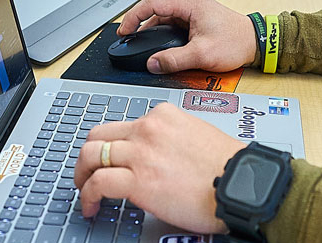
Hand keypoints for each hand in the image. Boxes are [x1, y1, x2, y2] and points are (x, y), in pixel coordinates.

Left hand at [75, 107, 245, 232]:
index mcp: (164, 115)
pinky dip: (87, 196)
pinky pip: (97, 183)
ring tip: (84, 191)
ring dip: (82, 175)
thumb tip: (156, 155)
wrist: (239, 183)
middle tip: (87, 173)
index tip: (111, 159)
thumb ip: (171, 138)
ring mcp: (141, 152)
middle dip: (87, 156)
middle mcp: (149, 128)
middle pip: (99, 134)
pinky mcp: (137, 180)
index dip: (112, 145)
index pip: (124, 124)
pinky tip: (91, 206)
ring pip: (91, 155)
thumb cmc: (227, 165)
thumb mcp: (197, 134)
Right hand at [118, 0, 256, 73]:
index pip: (152, 3)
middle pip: (156, 9)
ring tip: (141, 45)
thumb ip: (174, 59)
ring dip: (152, 31)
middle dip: (140, 24)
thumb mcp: (202, 54)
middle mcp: (190, 4)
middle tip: (128, 40)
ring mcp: (194, 12)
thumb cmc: (236, 42)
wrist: (256, 42)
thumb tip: (152, 64)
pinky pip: (173, 24)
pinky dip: (163, 34)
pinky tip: (159, 47)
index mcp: (190, 4)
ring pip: (164, 18)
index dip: (134, 16)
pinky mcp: (197, 21)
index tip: (124, 30)